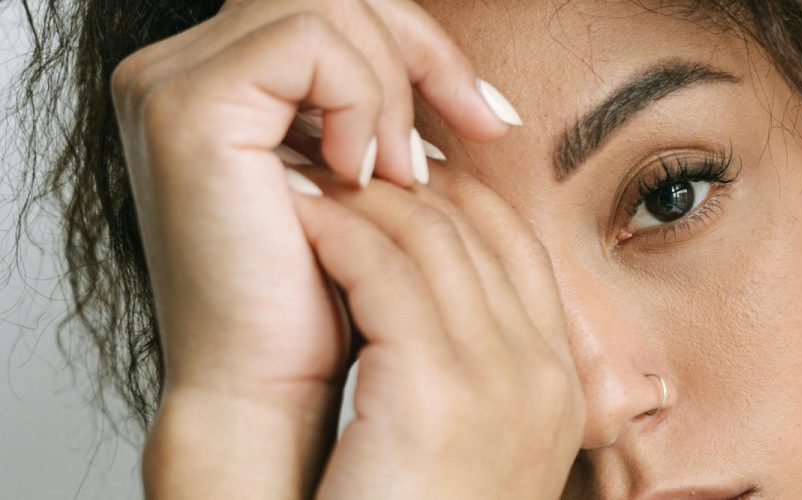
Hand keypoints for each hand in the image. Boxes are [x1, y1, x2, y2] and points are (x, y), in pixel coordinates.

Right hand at [109, 0, 512, 495]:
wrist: (272, 389)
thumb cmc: (322, 304)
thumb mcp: (370, 181)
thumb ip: (388, 114)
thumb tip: (466, 84)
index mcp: (220, 81)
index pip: (339, 10)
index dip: (423, 49)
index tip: (487, 118)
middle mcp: (180, 71)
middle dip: (422, 52)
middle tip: (473, 129)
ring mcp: (172, 84)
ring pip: (327, 2)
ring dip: (395, 84)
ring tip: (402, 172)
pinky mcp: (189, 107)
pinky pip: (310, 37)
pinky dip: (364, 97)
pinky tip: (366, 173)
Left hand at [286, 167, 580, 498]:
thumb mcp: (465, 451)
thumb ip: (467, 385)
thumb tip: (421, 323)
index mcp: (558, 388)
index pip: (520, 253)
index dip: (459, 198)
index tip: (396, 174)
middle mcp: (542, 375)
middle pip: (479, 233)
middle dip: (405, 182)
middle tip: (339, 154)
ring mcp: (500, 380)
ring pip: (433, 239)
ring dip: (361, 195)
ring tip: (306, 174)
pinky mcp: (436, 390)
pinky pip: (381, 273)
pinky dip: (332, 232)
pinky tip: (295, 215)